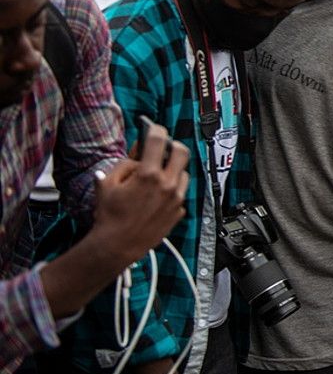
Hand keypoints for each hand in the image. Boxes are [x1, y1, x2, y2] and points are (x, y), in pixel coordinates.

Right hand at [92, 122, 189, 263]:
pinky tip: (155, 197)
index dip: (155, 129)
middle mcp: (167, 184)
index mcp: (149, 174)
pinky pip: (180, 194)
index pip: (159, 139)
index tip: (152, 128)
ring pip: (184, 174)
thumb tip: (137, 154)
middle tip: (162, 149)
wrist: (117, 245)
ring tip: (155, 178)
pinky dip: (171, 191)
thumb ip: (124, 163)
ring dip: (172, 171)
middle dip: (172, 146)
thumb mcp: (107, 183)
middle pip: (182, 152)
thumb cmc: (109, 216)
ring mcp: (176, 199)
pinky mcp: (179, 211)